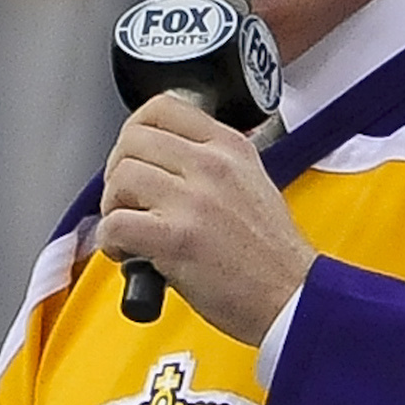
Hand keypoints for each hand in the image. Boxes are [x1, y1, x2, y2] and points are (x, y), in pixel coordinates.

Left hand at [92, 93, 315, 342]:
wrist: (292, 297)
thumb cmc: (272, 255)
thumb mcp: (252, 182)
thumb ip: (212, 163)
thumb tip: (162, 161)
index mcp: (230, 147)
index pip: (161, 107)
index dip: (135, 132)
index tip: (134, 155)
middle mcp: (212, 165)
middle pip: (132, 140)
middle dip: (118, 171)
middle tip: (127, 198)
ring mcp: (194, 200)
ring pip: (120, 178)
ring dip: (114, 206)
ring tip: (130, 228)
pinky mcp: (176, 238)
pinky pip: (116, 224)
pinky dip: (111, 241)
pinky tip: (130, 252)